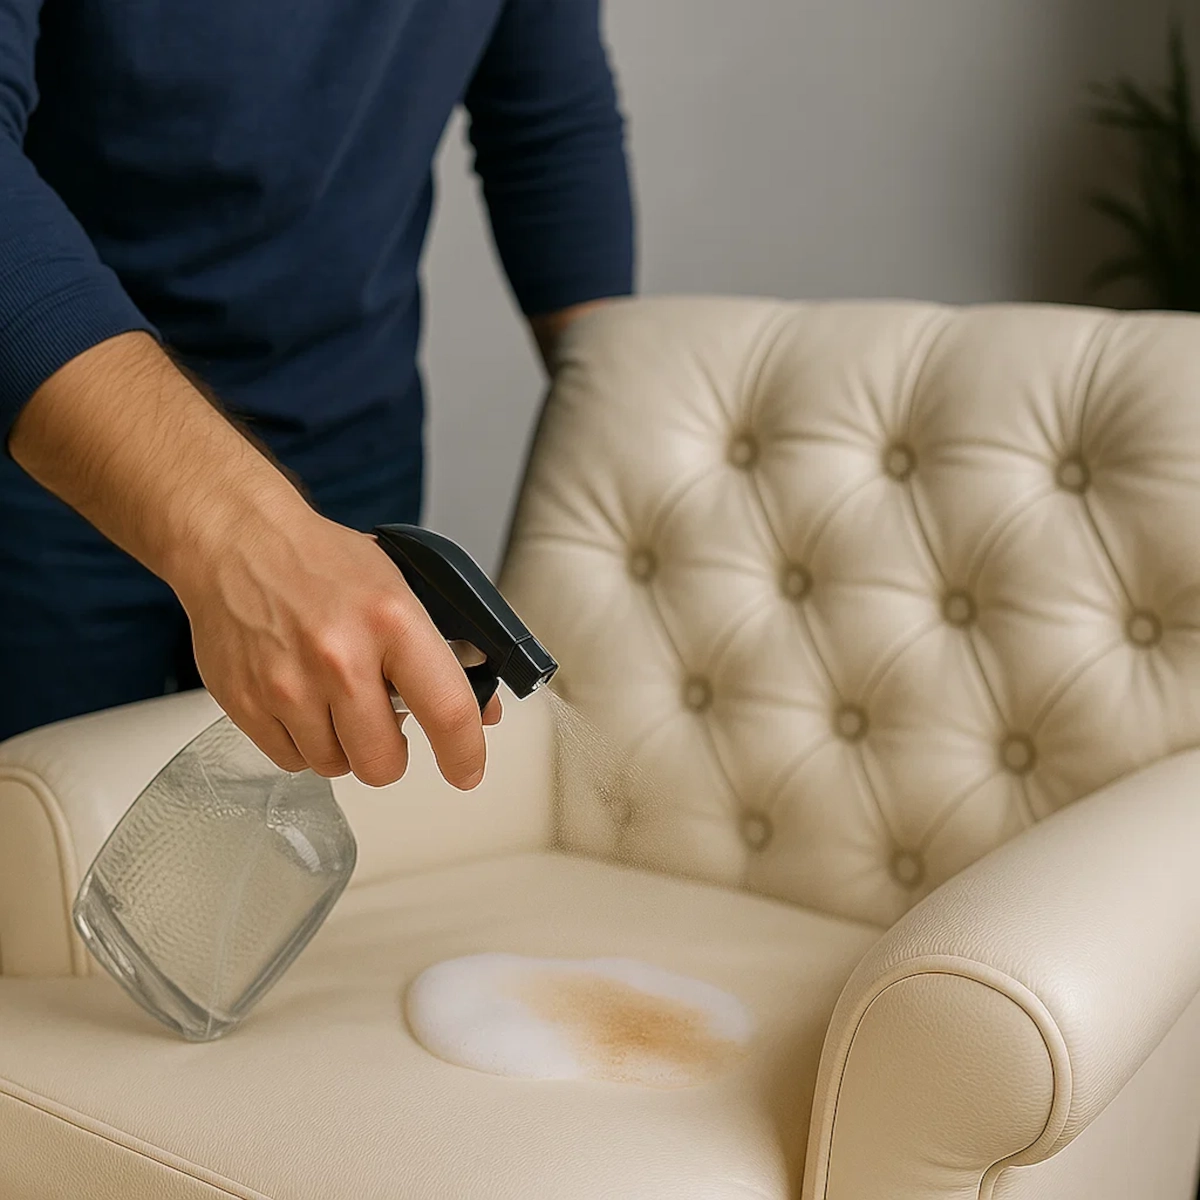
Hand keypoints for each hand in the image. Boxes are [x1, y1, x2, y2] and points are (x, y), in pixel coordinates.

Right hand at [171, 503, 499, 788]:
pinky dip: (303, 743)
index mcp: (391, 621)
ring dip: (343, 747)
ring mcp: (288, 684)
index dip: (465, 753)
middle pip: (382, 762)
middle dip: (391, 754)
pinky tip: (304, 703)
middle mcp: (339, 657)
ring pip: (335, 766)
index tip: (467, 771)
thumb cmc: (321, 560)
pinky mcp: (245, 701)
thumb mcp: (401, 585)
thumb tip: (480, 712)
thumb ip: (443, 651)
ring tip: (336, 702)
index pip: (447, 710)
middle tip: (385, 727)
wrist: (237, 539)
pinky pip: (290, 760)